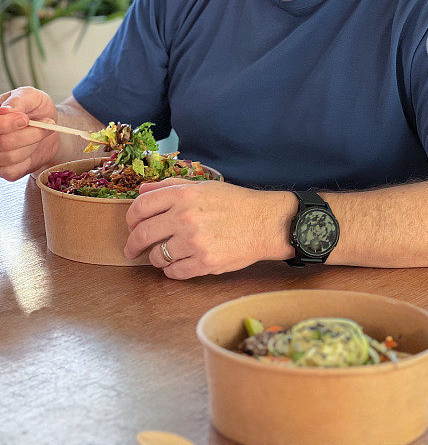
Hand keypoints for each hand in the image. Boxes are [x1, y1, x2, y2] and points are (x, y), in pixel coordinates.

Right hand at [0, 87, 58, 180]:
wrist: (49, 125)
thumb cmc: (37, 109)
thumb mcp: (32, 97)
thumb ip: (19, 100)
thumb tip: (5, 110)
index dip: (8, 124)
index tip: (25, 119)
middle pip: (3, 143)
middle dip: (30, 134)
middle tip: (47, 123)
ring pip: (10, 157)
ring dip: (33, 144)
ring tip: (41, 133)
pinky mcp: (5, 171)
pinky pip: (13, 171)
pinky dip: (28, 159)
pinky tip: (32, 148)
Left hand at [124, 178, 294, 278]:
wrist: (265, 222)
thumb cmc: (235, 203)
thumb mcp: (204, 186)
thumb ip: (171, 186)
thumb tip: (142, 190)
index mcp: (184, 195)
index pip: (140, 207)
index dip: (131, 218)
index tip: (131, 226)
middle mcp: (185, 218)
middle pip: (142, 234)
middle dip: (132, 245)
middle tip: (132, 249)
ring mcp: (194, 242)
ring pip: (157, 257)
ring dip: (156, 258)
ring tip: (165, 255)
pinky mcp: (204, 263)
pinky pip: (174, 273)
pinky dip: (172, 270)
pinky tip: (179, 264)